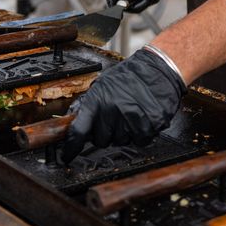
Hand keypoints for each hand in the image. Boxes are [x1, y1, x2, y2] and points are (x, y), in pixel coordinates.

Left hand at [62, 49, 185, 161]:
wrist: (157, 70)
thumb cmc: (130, 76)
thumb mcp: (102, 84)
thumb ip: (87, 103)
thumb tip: (72, 118)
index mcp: (97, 101)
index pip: (79, 130)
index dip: (71, 146)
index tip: (67, 154)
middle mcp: (112, 112)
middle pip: (101, 140)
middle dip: (105, 133)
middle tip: (114, 117)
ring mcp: (130, 121)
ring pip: (120, 141)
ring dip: (123, 133)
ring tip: (130, 114)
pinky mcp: (148, 127)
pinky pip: (139, 141)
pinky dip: (140, 134)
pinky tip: (141, 118)